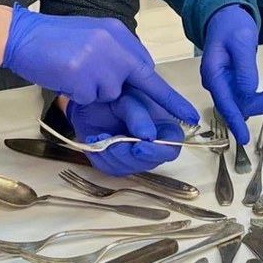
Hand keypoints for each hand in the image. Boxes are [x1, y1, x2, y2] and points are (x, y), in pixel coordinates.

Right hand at [2, 4, 197, 124]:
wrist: (21, 35)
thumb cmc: (54, 39)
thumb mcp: (93, 37)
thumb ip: (115, 54)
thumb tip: (131, 76)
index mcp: (118, 32)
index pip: (148, 66)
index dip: (165, 93)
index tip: (187, 112)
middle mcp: (114, 44)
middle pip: (140, 81)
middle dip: (161, 103)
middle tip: (179, 122)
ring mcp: (99, 61)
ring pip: (110, 94)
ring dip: (94, 92)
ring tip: (73, 72)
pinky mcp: (83, 77)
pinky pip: (90, 99)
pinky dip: (78, 95)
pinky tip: (64, 77)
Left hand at [66, 88, 185, 176]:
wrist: (90, 96)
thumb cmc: (116, 93)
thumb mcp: (129, 99)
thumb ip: (139, 116)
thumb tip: (148, 137)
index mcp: (163, 128)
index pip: (171, 147)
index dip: (158, 152)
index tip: (139, 148)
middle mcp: (151, 145)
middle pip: (149, 163)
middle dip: (129, 155)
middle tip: (114, 143)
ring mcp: (133, 155)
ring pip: (128, 168)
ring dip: (112, 155)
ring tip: (100, 136)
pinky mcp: (114, 160)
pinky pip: (111, 169)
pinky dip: (101, 157)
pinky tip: (94, 141)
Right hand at [200, 4, 262, 144]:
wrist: (225, 15)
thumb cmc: (230, 23)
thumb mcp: (240, 41)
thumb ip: (244, 67)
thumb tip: (250, 92)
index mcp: (214, 75)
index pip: (227, 104)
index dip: (236, 122)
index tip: (245, 139)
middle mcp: (219, 84)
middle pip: (245, 103)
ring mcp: (229, 84)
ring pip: (253, 99)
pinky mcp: (238, 81)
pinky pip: (256, 92)